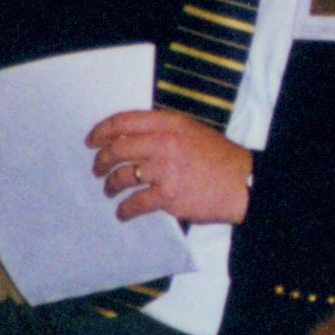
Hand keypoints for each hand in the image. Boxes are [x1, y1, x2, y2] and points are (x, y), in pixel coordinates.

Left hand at [87, 107, 251, 224]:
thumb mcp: (192, 131)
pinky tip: (123, 213)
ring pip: (122, 177)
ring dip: (111, 186)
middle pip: (117, 149)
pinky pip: (136, 203)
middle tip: (98, 169)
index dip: (102, 131)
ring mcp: (166, 170)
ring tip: (110, 190)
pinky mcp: (169, 196)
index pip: (124, 122)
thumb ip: (164, 130)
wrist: (243, 183)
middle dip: (102, 161)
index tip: (92, 141)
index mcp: (170, 124)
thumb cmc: (220, 158)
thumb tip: (131, 137)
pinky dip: (125, 210)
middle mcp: (165, 143)